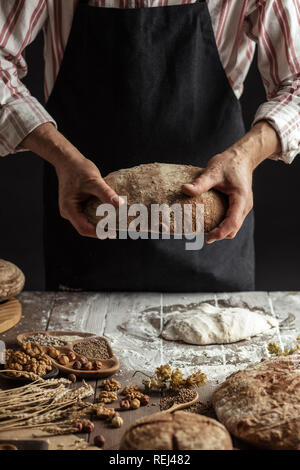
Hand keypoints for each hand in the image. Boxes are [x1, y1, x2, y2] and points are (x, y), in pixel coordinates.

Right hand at [21, 123, 123, 237]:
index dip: (99, 232)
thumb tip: (120, 204)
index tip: (113, 232)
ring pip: (88, 222)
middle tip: (118, 229)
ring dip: (101, 223)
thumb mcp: (94, 181)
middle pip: (86, 227)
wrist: (68, 161)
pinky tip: (110, 213)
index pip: (84, 228)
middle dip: (101, 229)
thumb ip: (106, 193)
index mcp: (69, 209)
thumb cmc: (78, 169)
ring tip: (116, 223)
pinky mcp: (78, 206)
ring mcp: (73, 210)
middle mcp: (69, 212)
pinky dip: (99, 215)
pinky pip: (89, 215)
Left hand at [181, 121, 280, 242]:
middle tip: (202, 236)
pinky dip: (223, 224)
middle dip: (219, 235)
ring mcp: (244, 206)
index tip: (207, 237)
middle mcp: (245, 206)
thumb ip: (200, 183)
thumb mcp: (213, 171)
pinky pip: (233, 219)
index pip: (232, 222)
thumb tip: (184, 189)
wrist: (242, 156)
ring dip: (221, 231)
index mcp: (240, 199)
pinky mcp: (240, 205)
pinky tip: (211, 221)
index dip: (220, 232)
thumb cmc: (229, 163)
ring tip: (205, 230)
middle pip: (233, 229)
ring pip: (234, 226)